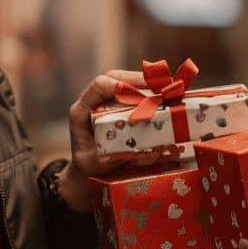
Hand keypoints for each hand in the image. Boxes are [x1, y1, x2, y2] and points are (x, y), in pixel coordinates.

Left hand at [55, 69, 152, 212]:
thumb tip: (147, 152)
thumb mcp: (94, 163)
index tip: (139, 95)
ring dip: (147, 85)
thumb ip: (115, 157)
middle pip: (116, 78)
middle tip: (162, 88)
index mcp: (82, 110)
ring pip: (126, 82)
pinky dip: (149, 93)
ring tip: (166, 92)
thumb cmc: (88, 166)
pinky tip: (163, 100)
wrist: (86, 170)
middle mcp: (94, 101)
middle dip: (140, 80)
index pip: (99, 86)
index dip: (119, 86)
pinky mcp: (118, 106)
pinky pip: (133, 92)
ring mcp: (107, 102)